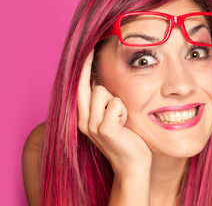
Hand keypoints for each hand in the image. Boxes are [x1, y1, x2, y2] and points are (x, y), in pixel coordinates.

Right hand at [77, 49, 151, 175]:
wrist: (132, 166)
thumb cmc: (126, 140)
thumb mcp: (110, 119)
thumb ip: (103, 103)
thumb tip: (102, 80)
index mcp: (84, 118)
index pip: (78, 88)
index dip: (82, 68)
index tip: (87, 49)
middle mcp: (83, 121)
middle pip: (84, 85)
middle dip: (88, 65)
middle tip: (94, 47)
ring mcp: (92, 126)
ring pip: (101, 91)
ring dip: (117, 101)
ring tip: (121, 118)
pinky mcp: (106, 129)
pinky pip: (115, 103)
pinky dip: (123, 111)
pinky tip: (124, 125)